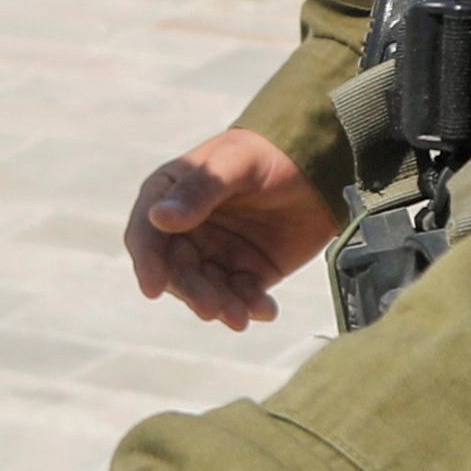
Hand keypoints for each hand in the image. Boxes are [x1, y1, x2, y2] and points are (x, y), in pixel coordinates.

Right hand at [129, 128, 336, 329]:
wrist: (322, 165)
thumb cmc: (270, 154)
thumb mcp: (236, 164)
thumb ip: (200, 191)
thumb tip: (158, 218)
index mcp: (171, 196)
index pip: (147, 233)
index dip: (147, 261)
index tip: (153, 288)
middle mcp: (187, 229)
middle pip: (177, 271)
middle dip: (192, 292)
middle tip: (211, 308)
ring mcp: (216, 253)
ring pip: (208, 289)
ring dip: (221, 306)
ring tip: (240, 317)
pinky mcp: (247, 271)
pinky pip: (242, 296)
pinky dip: (251, 306)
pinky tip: (266, 310)